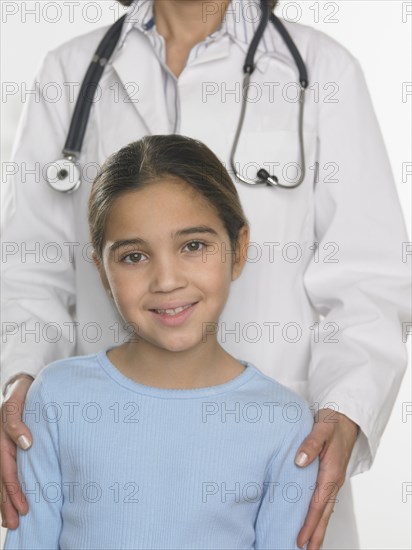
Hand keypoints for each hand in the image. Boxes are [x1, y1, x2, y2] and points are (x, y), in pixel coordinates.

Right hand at [1, 374, 33, 528]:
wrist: (23, 383)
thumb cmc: (22, 391)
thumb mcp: (16, 400)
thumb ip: (15, 420)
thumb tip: (26, 444)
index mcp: (2, 439)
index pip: (7, 471)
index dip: (14, 491)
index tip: (24, 508)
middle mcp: (1, 446)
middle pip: (2, 480)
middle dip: (8, 504)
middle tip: (17, 524)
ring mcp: (5, 448)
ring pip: (3, 479)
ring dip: (7, 501)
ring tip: (13, 522)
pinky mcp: (11, 447)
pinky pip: (8, 470)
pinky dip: (9, 487)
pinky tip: (13, 501)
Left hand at [294, 407, 358, 549]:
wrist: (346, 415)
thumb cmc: (333, 421)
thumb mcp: (322, 427)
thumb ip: (311, 442)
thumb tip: (300, 461)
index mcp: (331, 471)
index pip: (319, 504)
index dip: (309, 523)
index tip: (300, 539)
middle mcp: (334, 478)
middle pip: (325, 513)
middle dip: (315, 533)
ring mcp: (334, 478)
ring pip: (326, 508)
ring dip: (318, 526)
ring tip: (309, 543)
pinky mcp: (331, 475)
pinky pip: (325, 499)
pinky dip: (320, 513)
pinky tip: (314, 518)